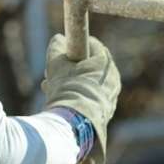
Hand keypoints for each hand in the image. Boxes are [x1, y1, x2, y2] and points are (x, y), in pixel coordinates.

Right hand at [43, 33, 120, 161]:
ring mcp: (111, 97)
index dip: (74, 45)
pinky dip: (78, 97)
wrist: (74, 123)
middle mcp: (113, 79)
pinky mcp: (107, 113)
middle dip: (70, 68)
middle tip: (53, 71)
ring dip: (70, 83)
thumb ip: (56, 46)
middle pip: (90, 67)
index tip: (63, 50)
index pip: (92, 45)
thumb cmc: (66, 89)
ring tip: (50, 88)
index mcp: (105, 63)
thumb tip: (59, 39)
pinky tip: (61, 102)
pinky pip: (91, 99)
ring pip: (88, 84)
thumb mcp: (55, 62)